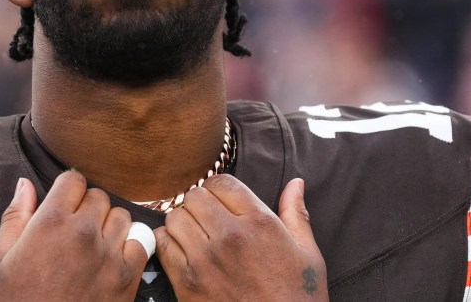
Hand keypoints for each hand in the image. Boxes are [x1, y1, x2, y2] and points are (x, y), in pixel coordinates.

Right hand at [0, 171, 151, 301]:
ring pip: (120, 215)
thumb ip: (15, 215)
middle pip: (98, 196)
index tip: (63, 203)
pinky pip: (141, 241)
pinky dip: (129, 246)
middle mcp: (83, 232)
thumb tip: (25, 183)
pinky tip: (112, 258)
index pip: (73, 179)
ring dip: (108, 225)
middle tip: (73, 230)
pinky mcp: (127, 277)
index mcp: (51, 222)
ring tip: (93, 244)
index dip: (67, 190)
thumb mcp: (1, 258)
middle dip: (86, 207)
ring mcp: (109, 254)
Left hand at [154, 176, 327, 300]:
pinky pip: (163, 245)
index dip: (219, 188)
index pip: (222, 181)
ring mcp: (205, 259)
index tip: (222, 201)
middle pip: (195, 196)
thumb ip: (296, 214)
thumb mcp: (307, 254)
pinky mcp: (187, 281)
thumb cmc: (298, 297)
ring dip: (183, 222)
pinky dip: (168, 243)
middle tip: (208, 218)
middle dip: (200, 203)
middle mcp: (230, 236)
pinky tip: (183, 251)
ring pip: (175, 217)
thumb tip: (296, 183)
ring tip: (196, 234)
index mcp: (259, 223)